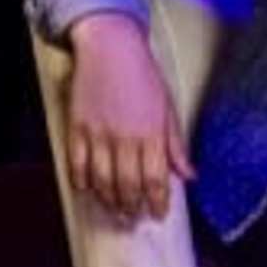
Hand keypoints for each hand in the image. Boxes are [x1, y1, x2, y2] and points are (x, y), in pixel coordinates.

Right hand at [63, 12, 191, 222]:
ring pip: (102, 179)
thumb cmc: (143, 75)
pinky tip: (88, 190)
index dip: (157, 202)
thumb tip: (189, 175)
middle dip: (132, 207)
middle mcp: (125, 137)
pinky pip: (76, 163)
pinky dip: (82, 181)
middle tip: (134, 218)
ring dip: (109, 199)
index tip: (159, 215)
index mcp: (151, 133)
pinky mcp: (77, 127)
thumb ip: (176, 145)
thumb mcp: (168, 107)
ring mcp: (98, 133)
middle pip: (128, 184)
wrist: (110, 47)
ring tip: (115, 210)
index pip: (156, 179)